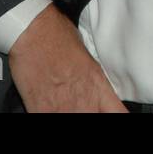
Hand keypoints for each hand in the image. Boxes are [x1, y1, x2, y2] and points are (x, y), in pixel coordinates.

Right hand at [7, 4, 127, 111]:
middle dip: (91, 112)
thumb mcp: (88, 59)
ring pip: (75, 120)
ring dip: (70, 112)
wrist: (33, 33)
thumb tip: (94, 91)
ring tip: (63, 102)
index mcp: (99, 85)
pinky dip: (50, 112)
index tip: (109, 111)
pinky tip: (50, 104)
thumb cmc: (59, 37)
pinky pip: (49, 120)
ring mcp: (62, 108)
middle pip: (95, 118)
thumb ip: (94, 81)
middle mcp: (84, 100)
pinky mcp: (40, 110)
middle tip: (83, 104)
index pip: (119, 113)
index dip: (116, 113)